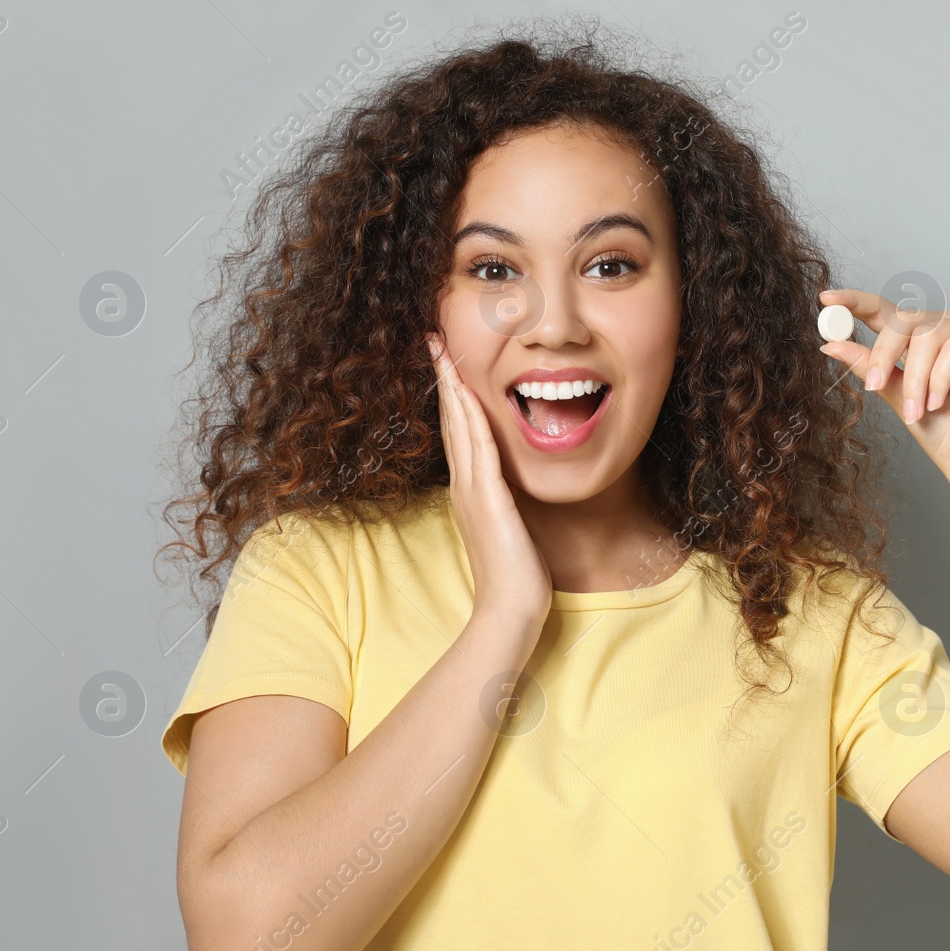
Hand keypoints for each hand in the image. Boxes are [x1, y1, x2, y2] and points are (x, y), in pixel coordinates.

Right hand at [426, 333, 552, 627]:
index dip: (451, 394)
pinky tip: (466, 391)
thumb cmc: (515, 576)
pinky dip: (469, 417)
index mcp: (471, 490)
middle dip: (443, 378)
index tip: (447, 362)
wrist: (511, 611)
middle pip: (450, 420)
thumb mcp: (509, 527)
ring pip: (459, 426)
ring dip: (450, 386)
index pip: (458, 431)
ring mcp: (473, 491)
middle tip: (434, 340)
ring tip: (441, 350)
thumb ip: (505, 504)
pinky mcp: (488, 499)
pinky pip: (479, 448)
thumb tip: (509, 490)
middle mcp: (465, 485)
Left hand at [817, 288, 949, 477]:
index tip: (826, 300)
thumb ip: (869, 367)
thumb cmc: (942, 430)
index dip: (855, 301)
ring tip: (918, 410)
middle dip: (884, 353)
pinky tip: (940, 401)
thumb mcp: (894, 396)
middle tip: (875, 386)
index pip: (882, 310)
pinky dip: (941, 378)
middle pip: (903, 319)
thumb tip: (831, 346)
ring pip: (928, 336)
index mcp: (915, 339)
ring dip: (916, 379)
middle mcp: (942, 327)